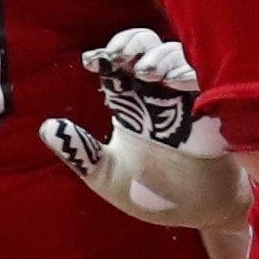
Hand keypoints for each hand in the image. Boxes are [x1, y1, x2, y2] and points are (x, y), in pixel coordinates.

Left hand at [44, 27, 248, 231]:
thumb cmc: (153, 194)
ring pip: (176, 56)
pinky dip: (190, 74)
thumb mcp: (108, 176)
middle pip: (147, 48)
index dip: (107, 55)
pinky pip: (205, 80)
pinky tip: (176, 82)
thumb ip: (81, 153)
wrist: (198, 215)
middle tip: (120, 57)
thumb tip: (46, 127)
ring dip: (161, 57)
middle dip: (133, 44)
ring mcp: (186, 99)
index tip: (94, 61)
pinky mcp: (212, 109)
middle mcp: (157, 94)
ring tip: (146, 72)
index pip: (117, 65)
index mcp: (130, 104)